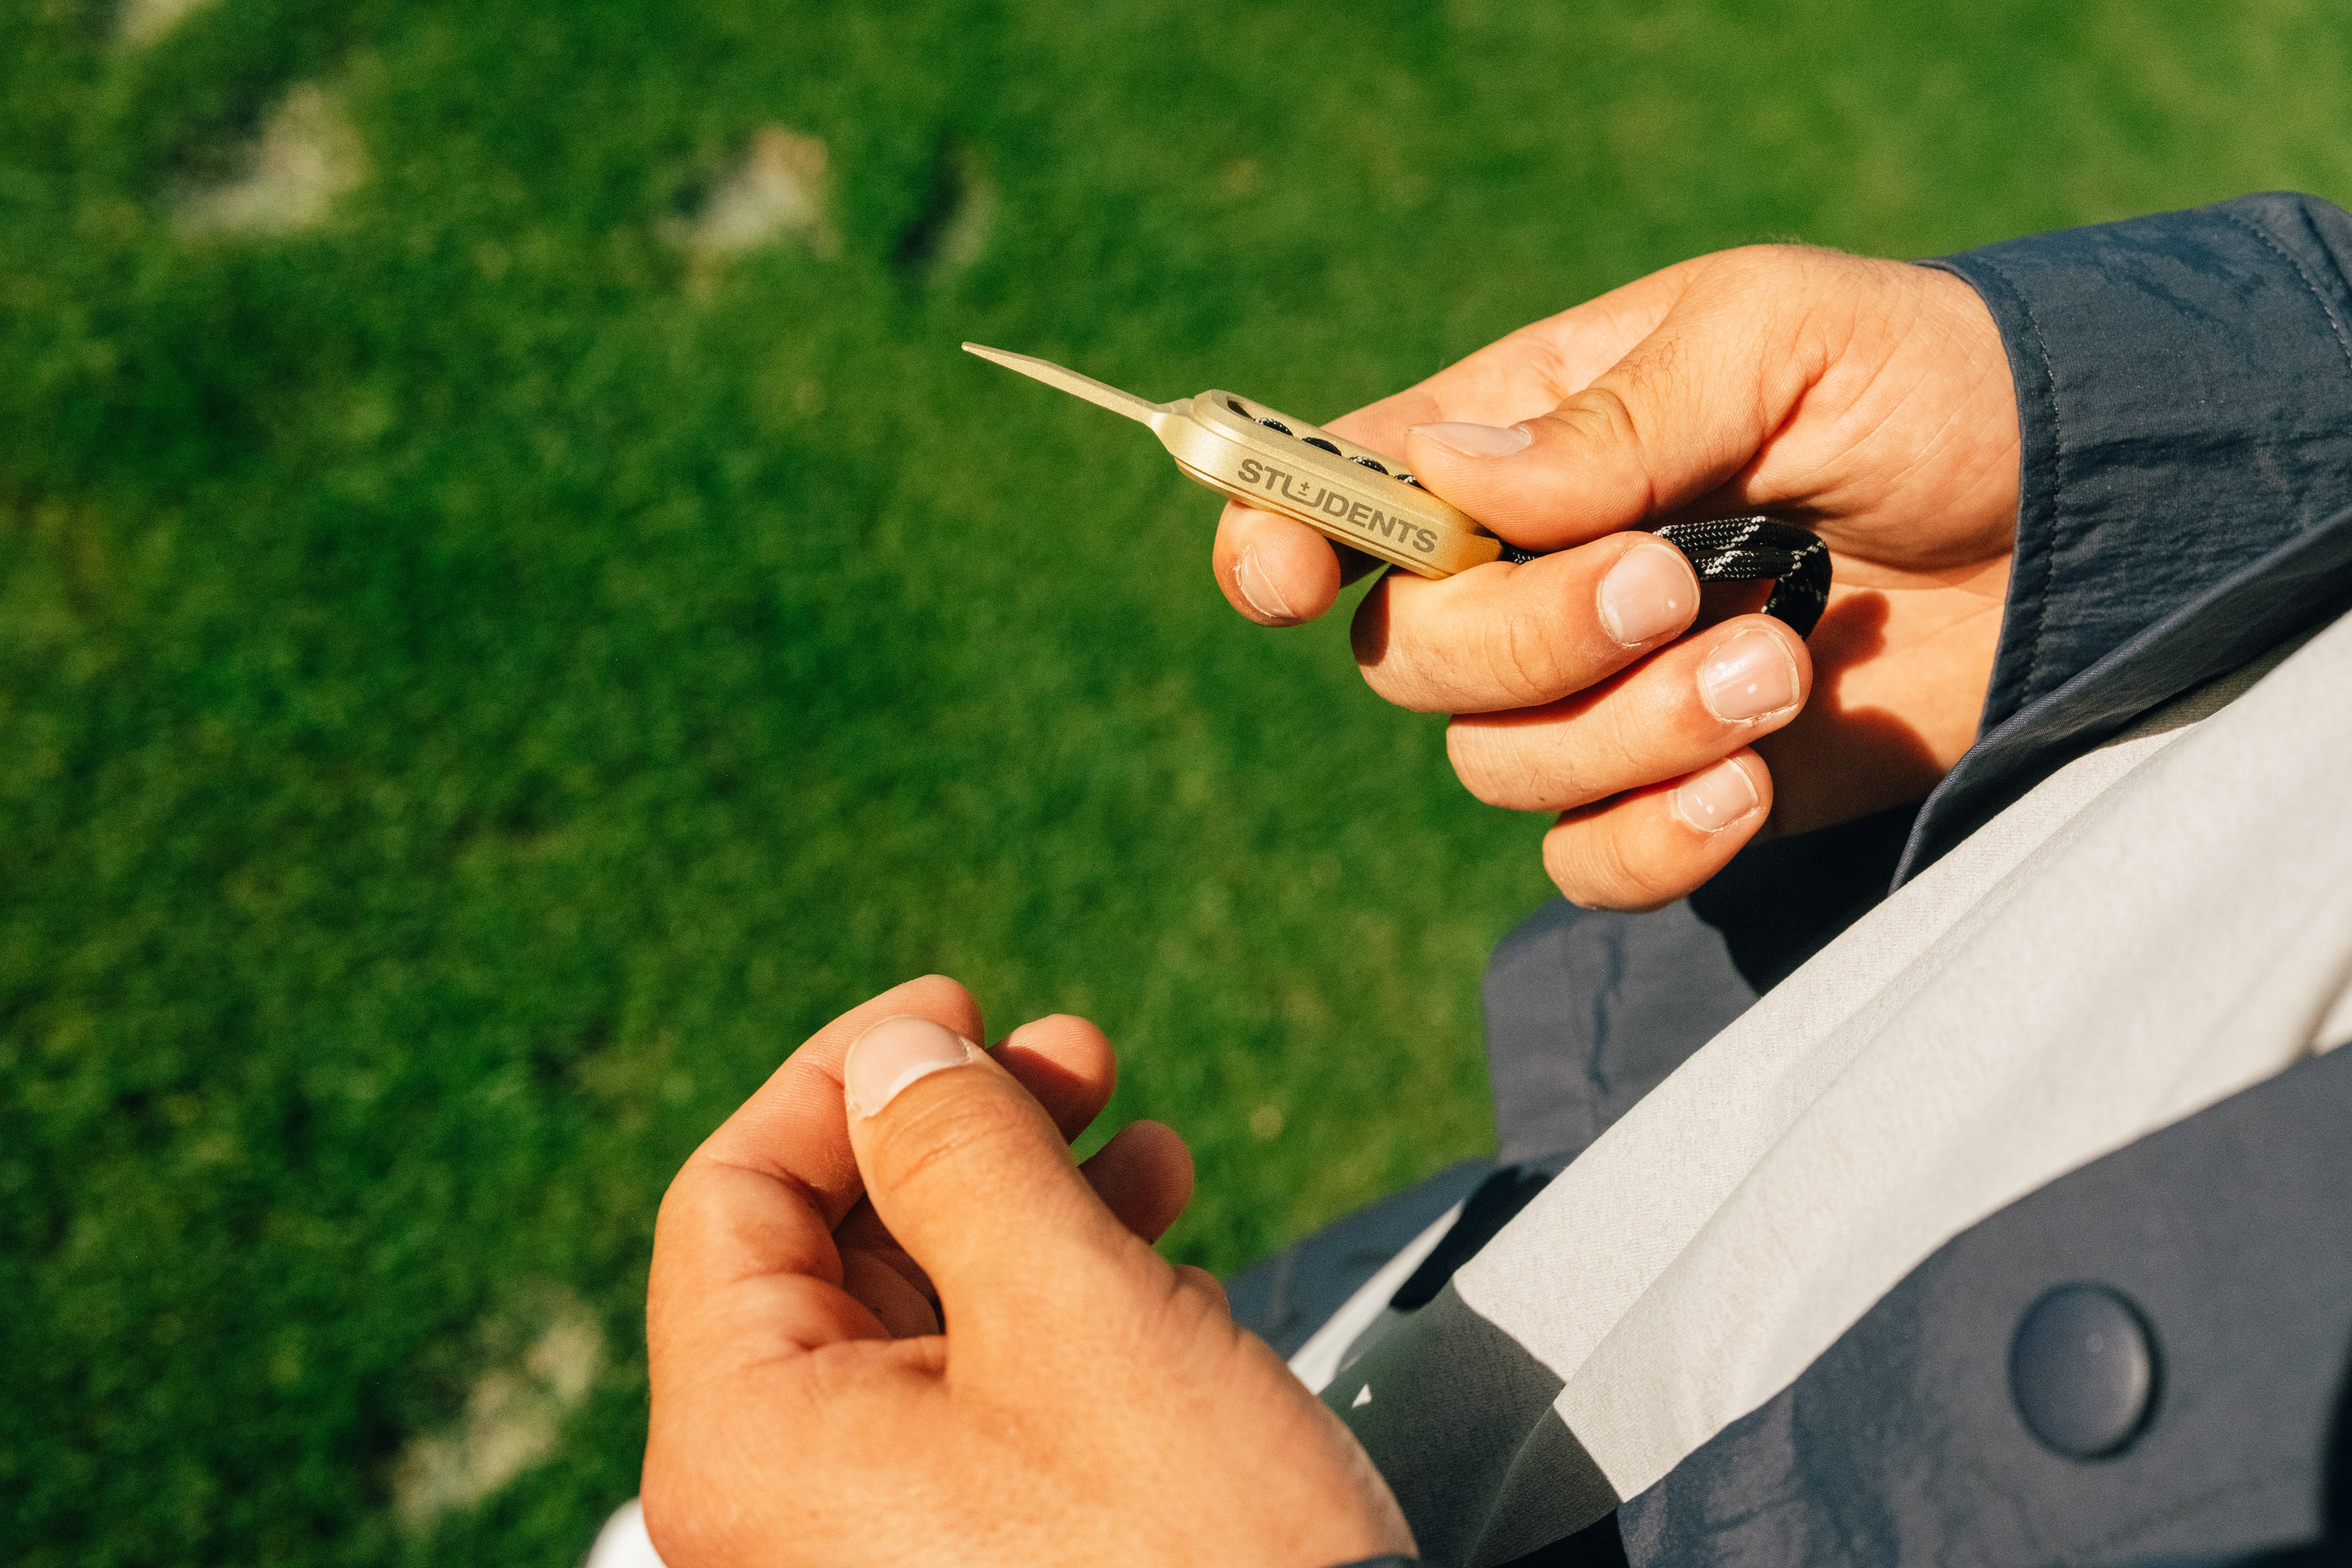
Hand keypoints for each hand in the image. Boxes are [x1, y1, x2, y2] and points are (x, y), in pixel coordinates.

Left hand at [642, 975, 1413, 1567]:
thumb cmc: (1184, 1553)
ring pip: (930, 1312)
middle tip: (1081, 1058)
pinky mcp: (976, 1550)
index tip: (960, 1007)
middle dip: (964, 1132)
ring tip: (1149, 1149)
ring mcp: (879, 1535)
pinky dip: (1066, 1306)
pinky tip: (1160, 1266)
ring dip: (1037, 1205)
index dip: (844, 1078)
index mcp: (753, 1442)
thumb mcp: (1071, 1310)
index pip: (730, 1199)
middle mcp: (787, 1500)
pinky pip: (987, 1394)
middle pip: (835, 1248)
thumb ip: (963, 1155)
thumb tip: (894, 1053)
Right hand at [1214, 247, 2017, 906]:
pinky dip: (1655, 836)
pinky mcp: (1674, 791)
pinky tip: (1752, 779)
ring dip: (1631, 728)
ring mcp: (1601, 694)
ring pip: (1499, 765)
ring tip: (1778, 665)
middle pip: (1411, 655)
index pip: (1348, 495)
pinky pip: (1586, 861)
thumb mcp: (1777, 339)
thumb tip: (1448, 483)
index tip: (1281, 576)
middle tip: (1676, 585)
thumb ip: (1609, 417)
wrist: (2082, 520)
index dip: (1280, 536)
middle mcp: (1536, 575)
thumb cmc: (1929, 386)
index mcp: (1527, 438)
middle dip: (1532, 637)